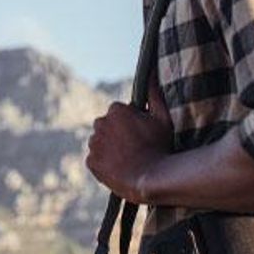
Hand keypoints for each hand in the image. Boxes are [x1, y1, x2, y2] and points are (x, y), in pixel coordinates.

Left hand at [85, 76, 172, 202]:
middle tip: (134, 147)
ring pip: (100, 142)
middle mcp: (100, 124)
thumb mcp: (162, 118)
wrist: (150, 179)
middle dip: (116, 133)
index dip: (130, 123)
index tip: (139, 134)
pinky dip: (104, 163)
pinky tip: (119, 168)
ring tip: (127, 159)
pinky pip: (96, 159)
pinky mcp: (91, 161)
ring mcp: (94, 143)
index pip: (119, 112)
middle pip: (107, 126)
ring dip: (109, 147)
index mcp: (116, 110)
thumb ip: (154, 94)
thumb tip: (151, 73)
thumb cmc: (159, 147)